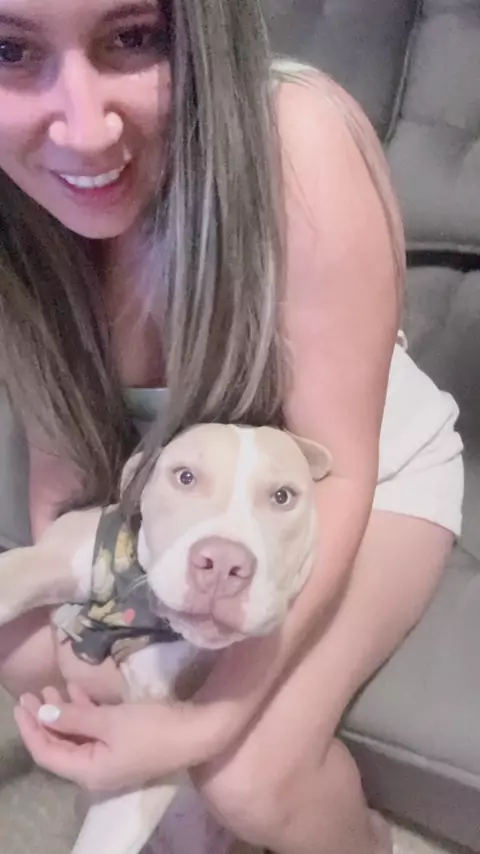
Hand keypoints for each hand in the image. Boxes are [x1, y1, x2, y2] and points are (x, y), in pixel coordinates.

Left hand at [15, 685, 222, 791]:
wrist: (198, 732)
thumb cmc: (153, 728)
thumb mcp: (110, 721)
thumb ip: (74, 718)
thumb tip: (43, 714)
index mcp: (89, 771)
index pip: (48, 753)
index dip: (31, 729)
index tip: (20, 704)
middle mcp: (96, 770)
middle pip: (60, 746)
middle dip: (44, 720)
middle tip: (29, 694)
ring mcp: (112, 758)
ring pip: (77, 736)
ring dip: (63, 713)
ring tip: (50, 688)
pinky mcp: (125, 744)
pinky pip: (94, 731)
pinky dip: (83, 712)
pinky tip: (77, 691)